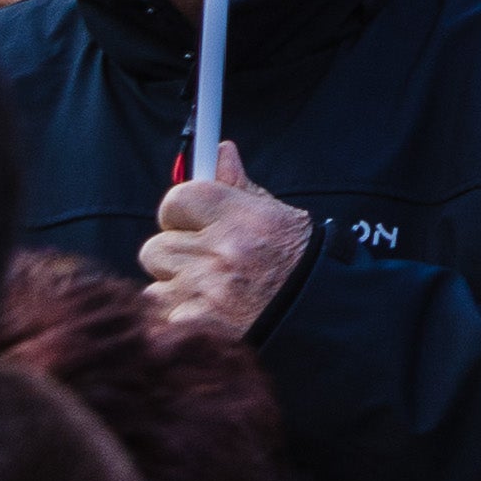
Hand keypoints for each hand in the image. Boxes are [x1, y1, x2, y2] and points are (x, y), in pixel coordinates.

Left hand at [142, 141, 313, 341]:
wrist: (324, 320)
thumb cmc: (303, 268)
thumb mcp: (280, 219)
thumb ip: (240, 189)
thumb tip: (220, 152)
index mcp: (242, 220)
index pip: (176, 200)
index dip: (180, 213)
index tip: (190, 222)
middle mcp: (220, 255)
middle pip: (157, 247)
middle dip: (175, 257)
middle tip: (204, 266)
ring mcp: (204, 294)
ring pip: (156, 286)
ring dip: (176, 292)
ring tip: (212, 297)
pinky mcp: (193, 328)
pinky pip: (164, 318)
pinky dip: (180, 320)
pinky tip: (209, 319)